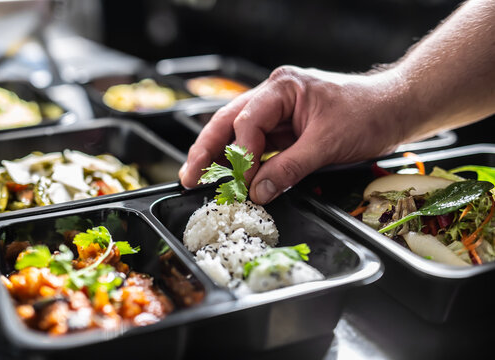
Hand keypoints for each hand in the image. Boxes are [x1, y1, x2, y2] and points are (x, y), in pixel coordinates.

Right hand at [179, 65, 408, 203]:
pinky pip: (259, 147)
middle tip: (190, 176)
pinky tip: (235, 179)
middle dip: (208, 150)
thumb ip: (290, 169)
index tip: (243, 182)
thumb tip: (258, 192)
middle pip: (229, 122)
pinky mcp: (286, 130)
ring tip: (201, 179)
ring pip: (240, 135)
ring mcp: (279, 114)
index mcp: (282, 89)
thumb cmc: (367, 113)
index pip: (247, 121)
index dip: (242, 154)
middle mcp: (274, 97)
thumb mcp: (327, 144)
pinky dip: (247, 164)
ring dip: (222, 158)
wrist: (395, 109)